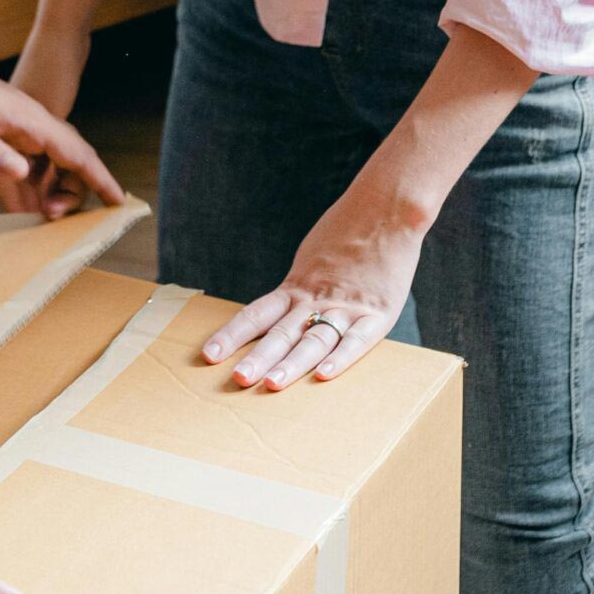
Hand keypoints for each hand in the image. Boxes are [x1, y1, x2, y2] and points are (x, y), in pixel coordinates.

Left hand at [0, 25, 91, 215]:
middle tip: (50, 219)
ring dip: (47, 196)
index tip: (119, 201)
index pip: (76, 152)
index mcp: (30, 120)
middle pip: (69, 165)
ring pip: (47, 171)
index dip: (100, 178)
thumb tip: (21, 173)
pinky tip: (18, 214)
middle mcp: (29, 127)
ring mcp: (15, 134)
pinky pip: (21, 172)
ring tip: (35, 222)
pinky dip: (23, 194)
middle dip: (70, 195)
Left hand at [200, 178, 429, 392]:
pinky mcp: (378, 312)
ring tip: (272, 384)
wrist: (384, 209)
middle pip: (282, 332)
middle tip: (238, 379)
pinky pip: (357, 340)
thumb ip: (297, 289)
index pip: (256, 314)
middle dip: (258, 358)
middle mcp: (315, 298)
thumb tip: (277, 314)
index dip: (232, 335)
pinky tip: (323, 375)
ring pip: (314, 340)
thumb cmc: (345, 233)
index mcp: (296, 286)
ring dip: (292, 364)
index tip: (209, 355)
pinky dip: (340, 358)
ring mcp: (346, 306)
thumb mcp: (310, 260)